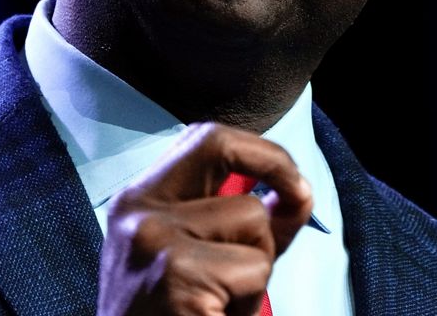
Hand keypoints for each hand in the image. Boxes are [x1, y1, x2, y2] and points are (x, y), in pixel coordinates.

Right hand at [96, 122, 313, 315]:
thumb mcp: (202, 260)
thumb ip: (247, 225)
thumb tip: (299, 193)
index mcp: (138, 199)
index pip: (207, 137)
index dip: (262, 151)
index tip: (292, 180)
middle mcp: (137, 210)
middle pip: (231, 165)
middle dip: (269, 200)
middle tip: (286, 221)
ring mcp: (151, 240)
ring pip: (254, 226)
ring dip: (254, 274)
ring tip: (217, 304)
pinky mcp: (174, 275)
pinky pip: (252, 272)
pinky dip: (246, 305)